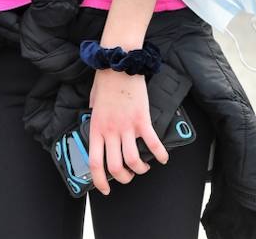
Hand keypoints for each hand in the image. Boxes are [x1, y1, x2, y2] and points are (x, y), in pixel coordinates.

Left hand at [87, 68, 167, 195]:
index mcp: (96, 128)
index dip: (99, 181)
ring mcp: (127, 127)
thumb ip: (96, 120)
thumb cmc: (105, 83)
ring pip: (134, 161)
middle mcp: (110, 131)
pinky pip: (153, 144)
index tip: (105, 190)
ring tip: (143, 168)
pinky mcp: (142, 121)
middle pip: (116, 167)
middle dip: (123, 178)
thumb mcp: (93, 104)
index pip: (95, 162)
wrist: (118, 65)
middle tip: (128, 176)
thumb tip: (99, 132)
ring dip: (140, 170)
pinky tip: (163, 158)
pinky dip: (160, 155)